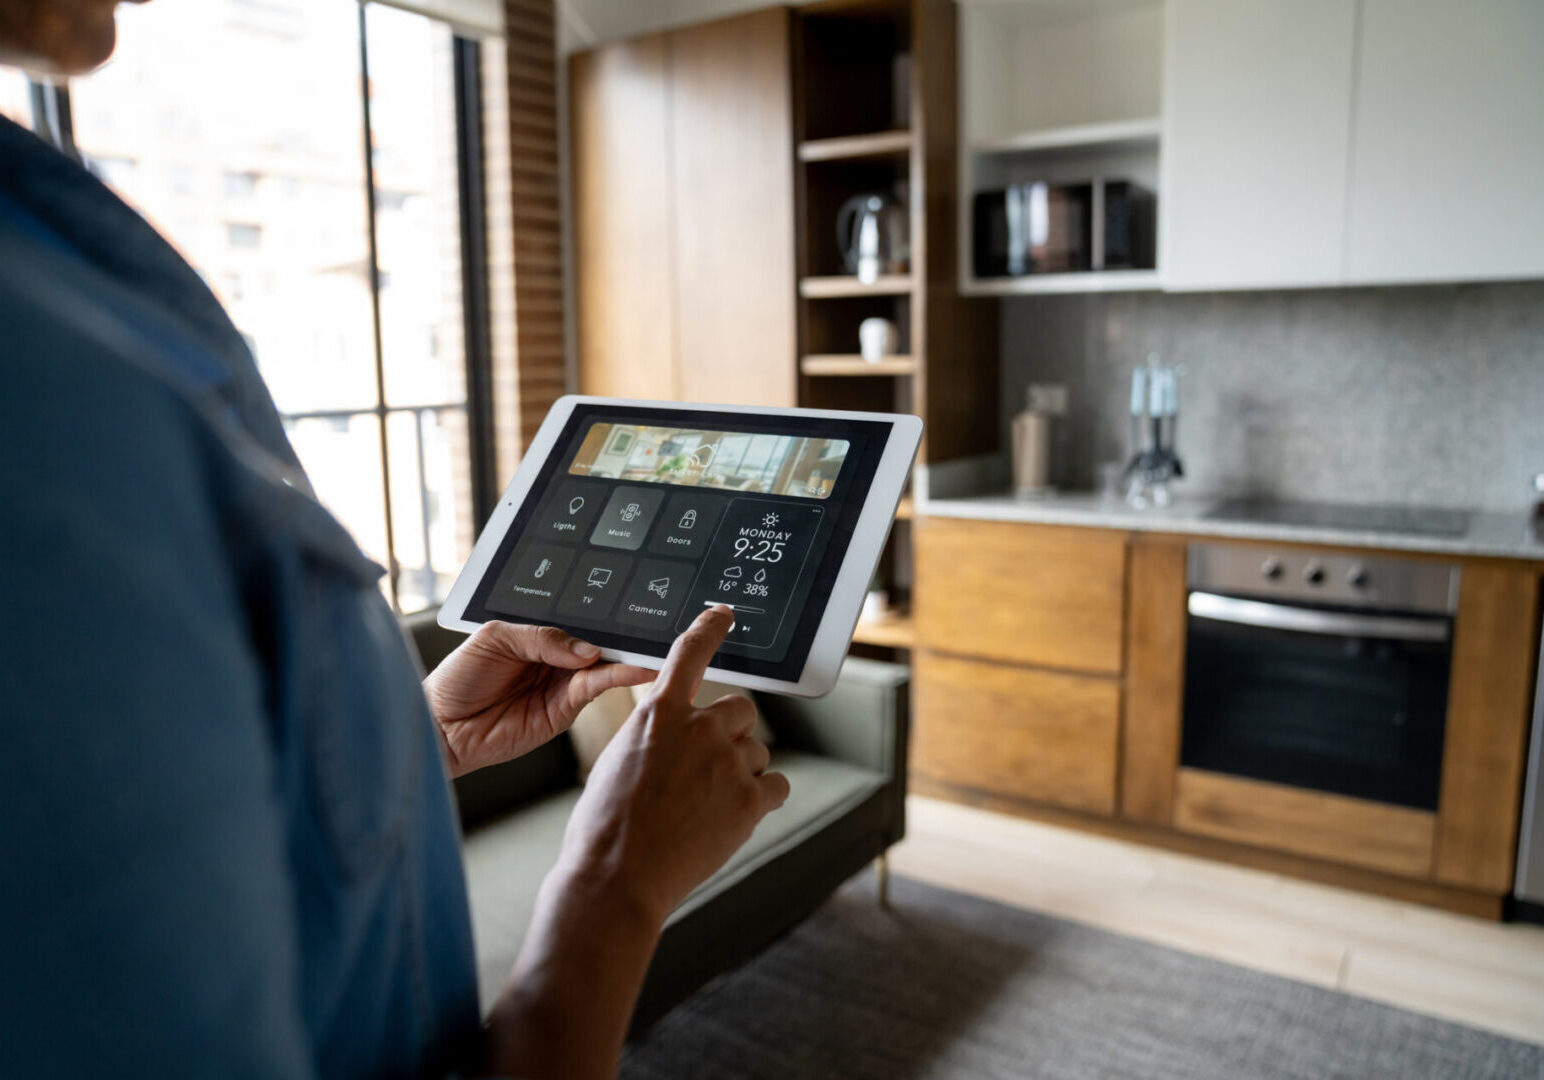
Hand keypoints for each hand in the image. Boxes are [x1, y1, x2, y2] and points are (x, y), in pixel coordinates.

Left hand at [424, 622, 652, 778]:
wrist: (440, 725)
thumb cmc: (458, 678)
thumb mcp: (496, 638)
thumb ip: (541, 637)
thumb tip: (587, 650)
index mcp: (539, 636)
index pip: (577, 621)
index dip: (600, 615)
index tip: (629, 603)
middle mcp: (556, 660)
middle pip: (597, 643)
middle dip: (623, 635)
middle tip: (653, 625)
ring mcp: (562, 685)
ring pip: (604, 666)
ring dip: (628, 657)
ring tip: (651, 648)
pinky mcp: (564, 711)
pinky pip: (595, 689)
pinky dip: (617, 678)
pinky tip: (632, 669)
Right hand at [557, 605, 790, 924]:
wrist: (615, 877)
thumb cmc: (605, 826)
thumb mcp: (618, 760)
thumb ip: (656, 736)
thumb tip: (680, 737)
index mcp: (658, 713)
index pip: (690, 654)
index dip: (710, 630)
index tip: (724, 616)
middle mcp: (699, 728)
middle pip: (741, 710)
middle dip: (731, 733)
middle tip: (706, 769)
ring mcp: (729, 763)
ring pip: (757, 751)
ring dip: (741, 772)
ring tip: (705, 807)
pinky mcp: (750, 800)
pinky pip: (776, 786)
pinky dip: (761, 800)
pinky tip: (732, 818)